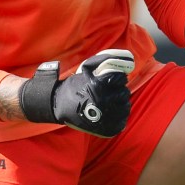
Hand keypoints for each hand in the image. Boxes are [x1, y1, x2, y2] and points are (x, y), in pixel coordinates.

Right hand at [19, 49, 134, 137]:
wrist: (59, 106)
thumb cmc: (73, 86)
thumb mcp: (86, 68)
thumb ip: (104, 59)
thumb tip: (125, 57)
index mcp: (98, 86)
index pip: (120, 79)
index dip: (118, 78)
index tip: (113, 80)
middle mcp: (103, 101)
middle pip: (124, 93)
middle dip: (119, 90)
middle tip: (111, 91)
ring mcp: (106, 116)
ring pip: (125, 106)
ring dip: (120, 103)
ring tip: (110, 102)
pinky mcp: (108, 128)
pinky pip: (122, 120)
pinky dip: (119, 116)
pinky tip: (111, 112)